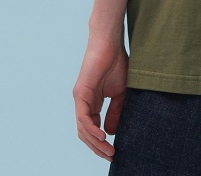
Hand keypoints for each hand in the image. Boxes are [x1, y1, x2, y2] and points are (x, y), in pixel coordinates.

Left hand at [72, 36, 128, 161]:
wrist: (111, 44)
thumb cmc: (116, 63)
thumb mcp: (120, 93)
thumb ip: (115, 112)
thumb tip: (111, 133)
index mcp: (92, 103)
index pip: (93, 129)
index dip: (102, 143)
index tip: (114, 152)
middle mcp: (83, 103)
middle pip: (86, 133)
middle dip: (98, 148)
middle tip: (111, 156)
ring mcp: (80, 99)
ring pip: (83, 129)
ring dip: (95, 143)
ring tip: (109, 151)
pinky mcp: (80, 94)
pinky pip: (83, 118)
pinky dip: (92, 130)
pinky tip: (102, 137)